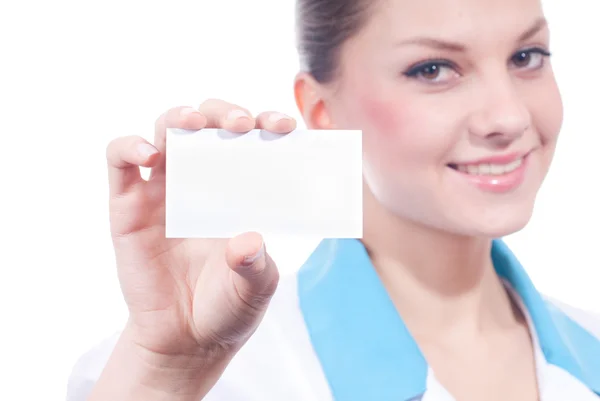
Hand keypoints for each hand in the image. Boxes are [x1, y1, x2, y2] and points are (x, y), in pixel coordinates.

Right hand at [106, 99, 296, 362]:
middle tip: (240, 124)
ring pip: (164, 130)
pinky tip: (148, 155)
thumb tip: (250, 241)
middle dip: (224, 112)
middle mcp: (201, 180)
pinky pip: (120, 162)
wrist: (185, 340)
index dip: (266, 124)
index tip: (286, 126)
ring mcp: (163, 190)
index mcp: (239, 190)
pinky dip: (129, 147)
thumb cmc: (227, 306)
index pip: (251, 141)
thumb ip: (255, 266)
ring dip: (179, 117)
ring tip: (194, 124)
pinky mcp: (128, 206)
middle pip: (207, 122)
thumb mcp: (253, 288)